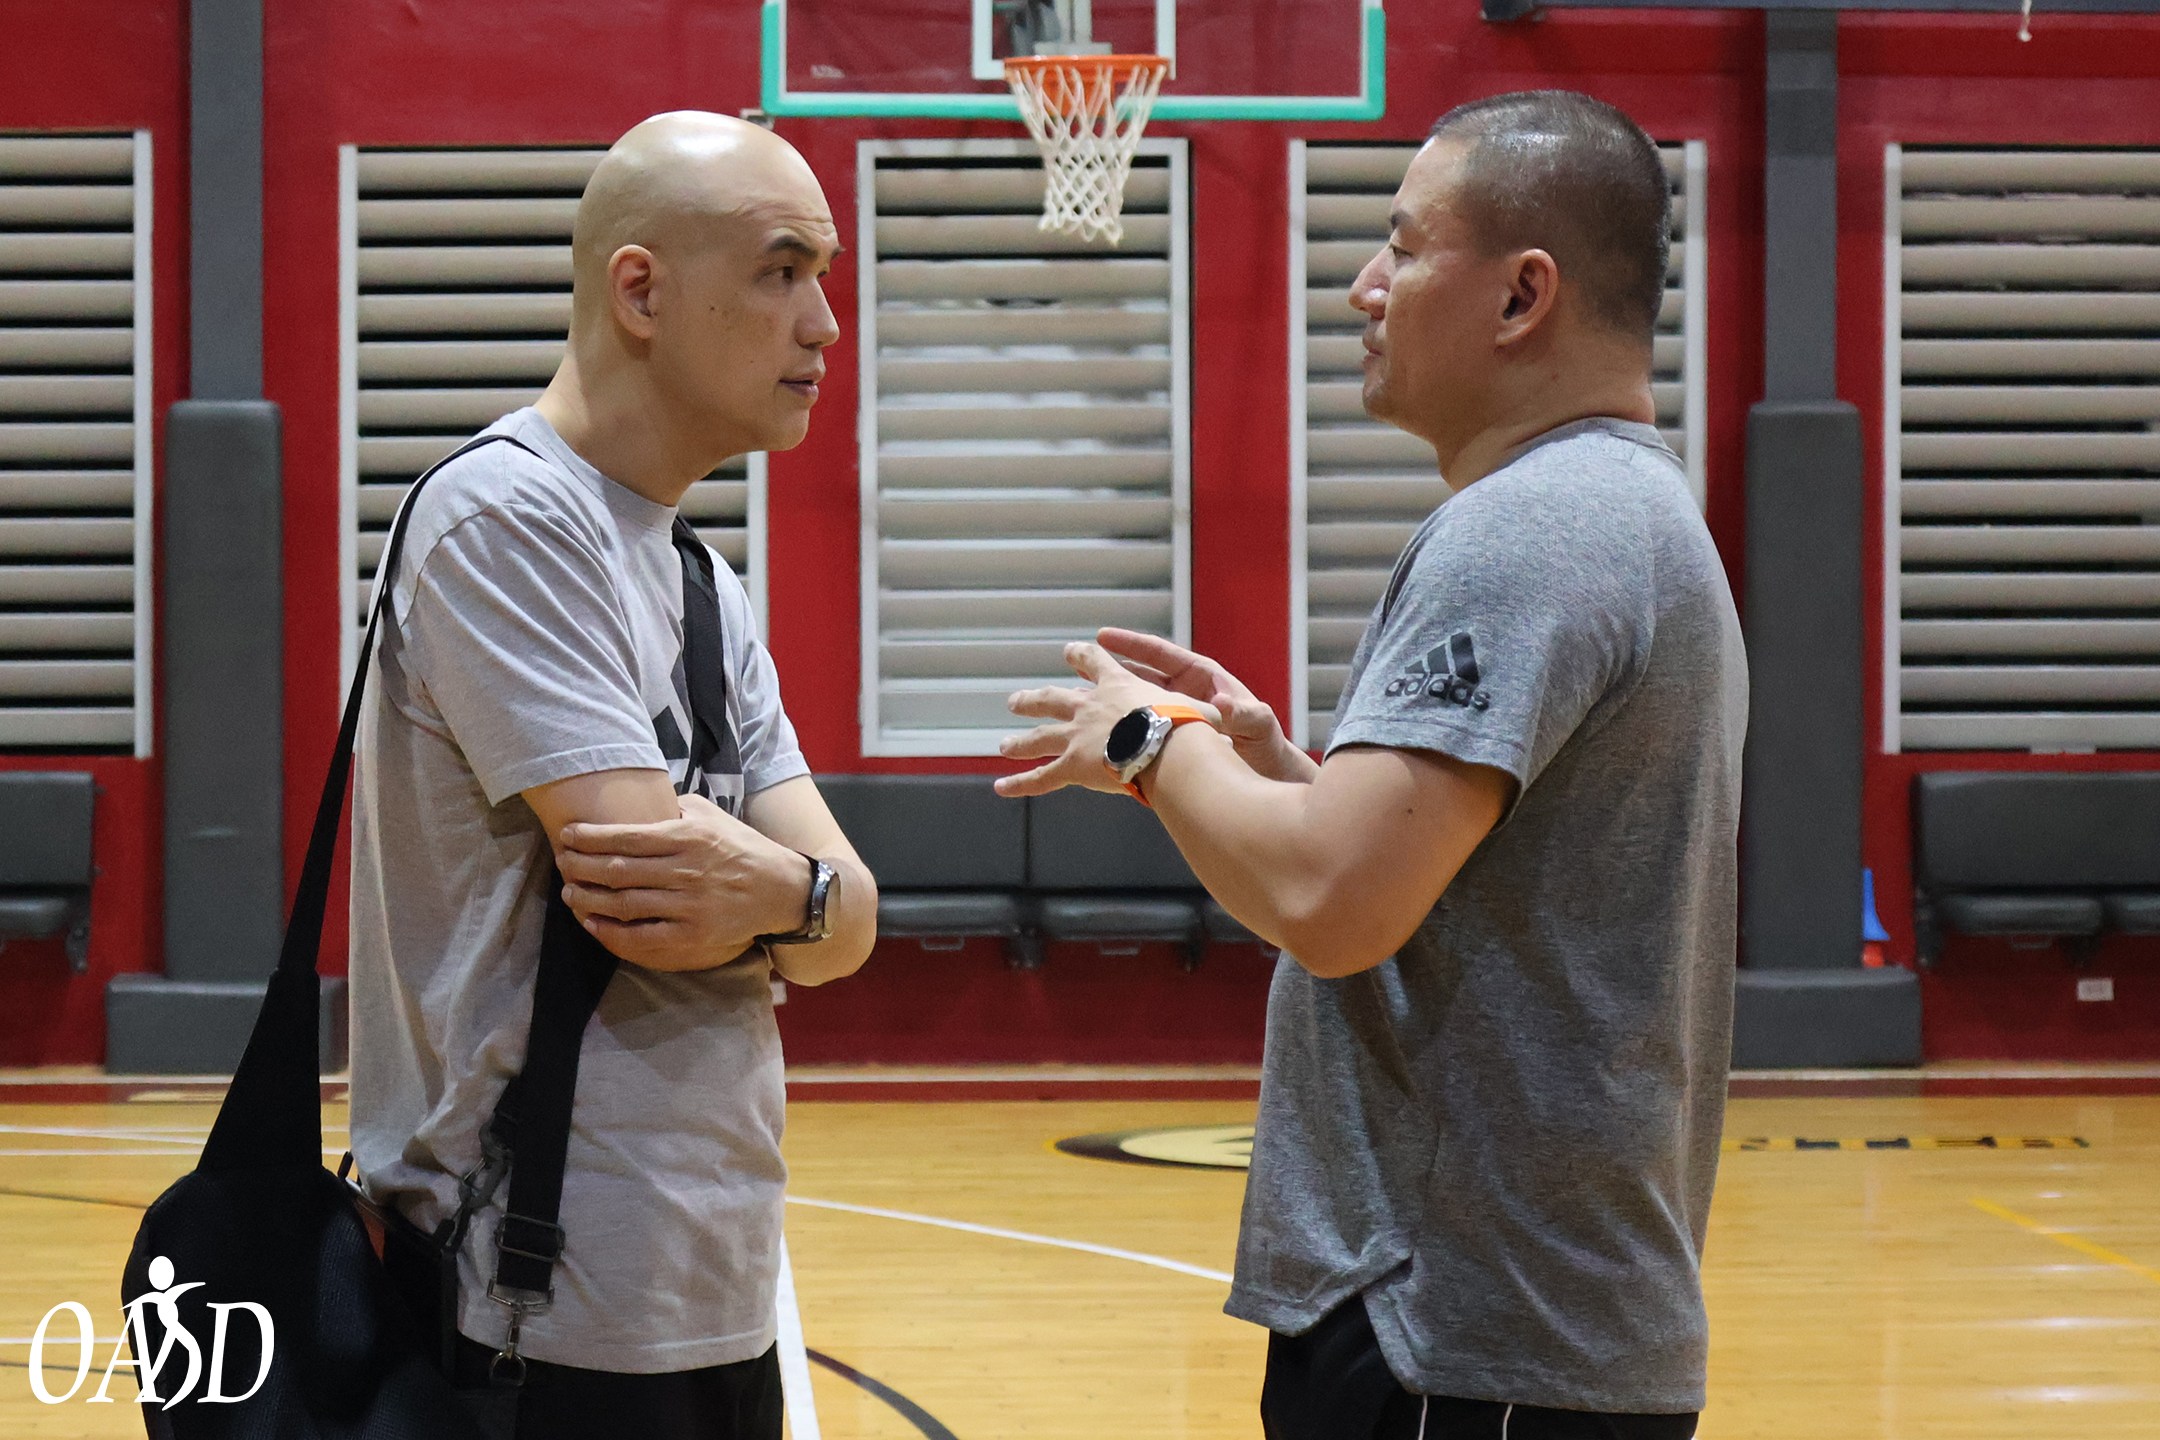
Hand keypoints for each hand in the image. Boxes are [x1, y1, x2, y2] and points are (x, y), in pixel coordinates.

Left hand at [556, 793, 805, 970]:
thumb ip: (674, 807)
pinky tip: (593, 923)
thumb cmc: (741, 848)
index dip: (590, 837)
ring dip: (588, 898)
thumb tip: (635, 802)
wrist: (781, 890)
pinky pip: (641, 937)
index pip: (627, 836)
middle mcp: (687, 870)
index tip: (567, 835)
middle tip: (561, 863)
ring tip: (569, 892)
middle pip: (618, 870)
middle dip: (580, 866)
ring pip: (623, 904)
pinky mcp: (693, 936)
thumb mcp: (712, 815)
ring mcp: (689, 906)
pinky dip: (611, 932)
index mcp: (689, 837)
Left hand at [995, 641, 1219, 798]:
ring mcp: (1077, 735)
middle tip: (1015, 699)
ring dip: (1020, 740)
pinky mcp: (1072, 766)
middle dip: (1035, 698)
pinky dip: (1020, 784)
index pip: (1096, 664)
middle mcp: (1090, 705)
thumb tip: (1231, 714)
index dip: (1083, 657)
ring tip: (1002, 745)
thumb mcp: (1199, 712)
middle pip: (1054, 698)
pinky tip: (1001, 789)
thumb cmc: (1191, 727)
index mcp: (1120, 685)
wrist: (1166, 745)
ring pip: (1040, 736)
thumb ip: (1203, 714)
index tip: (1070, 651)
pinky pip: (1041, 778)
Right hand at [1095, 628, 1314, 783]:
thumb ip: (1242, 714)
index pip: (1161, 655)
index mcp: (1203, 679)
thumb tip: (1225, 706)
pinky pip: (1139, 735)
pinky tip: (1094, 737)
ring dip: (1108, 702)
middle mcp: (1184, 696)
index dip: (1131, 645)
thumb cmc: (1266, 746)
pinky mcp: (1170, 743)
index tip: (1102, 636)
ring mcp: (1174, 719)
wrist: (1267, 775)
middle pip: (1139, 678)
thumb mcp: (1256, 724)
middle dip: (1109, 671)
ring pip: (1133, 706)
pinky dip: (1118, 734)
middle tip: (1076, 660)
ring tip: (1074, 698)